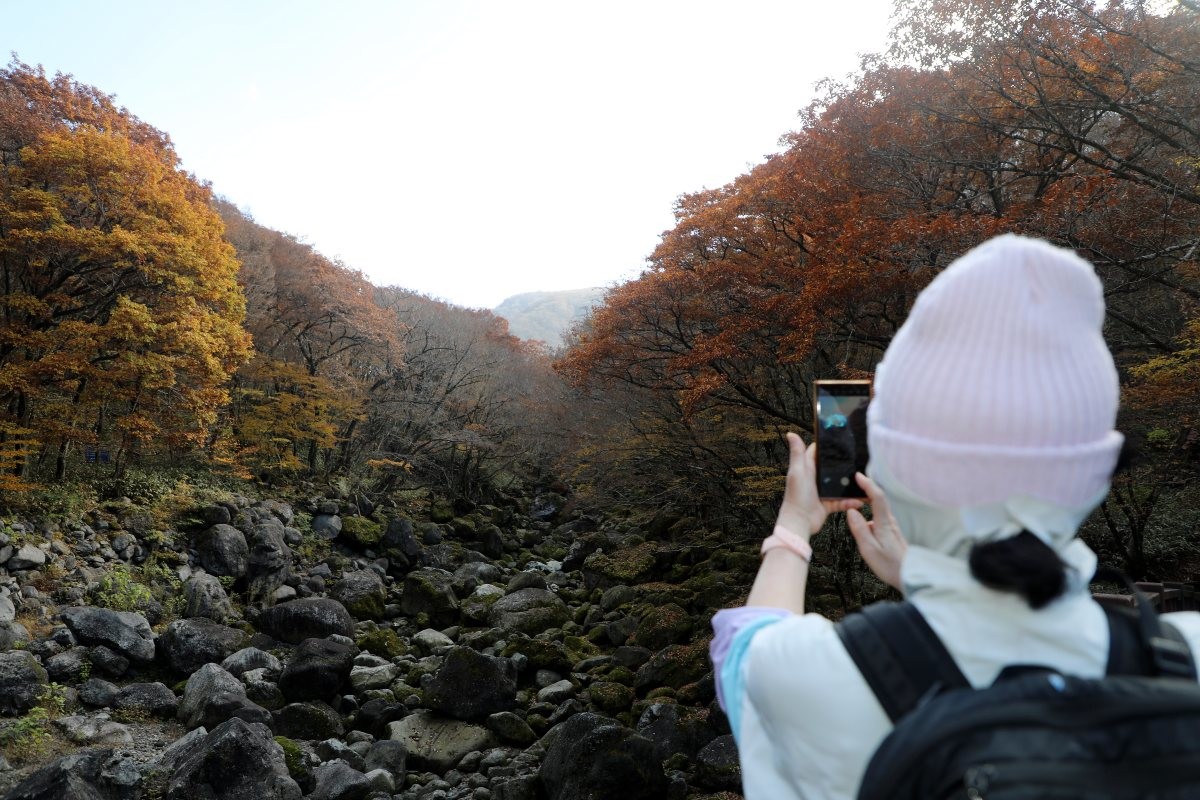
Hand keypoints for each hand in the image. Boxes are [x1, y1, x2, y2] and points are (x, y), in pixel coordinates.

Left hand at [775, 432, 863, 538]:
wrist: (800, 522)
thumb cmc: (796, 497)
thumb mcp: (797, 472)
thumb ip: (797, 454)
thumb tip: (791, 433)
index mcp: (806, 469)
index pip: (816, 453)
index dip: (826, 447)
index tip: (840, 441)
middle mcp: (814, 479)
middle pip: (831, 469)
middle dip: (843, 466)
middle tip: (859, 461)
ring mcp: (822, 492)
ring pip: (839, 486)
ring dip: (850, 485)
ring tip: (864, 482)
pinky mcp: (828, 504)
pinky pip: (842, 501)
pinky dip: (851, 501)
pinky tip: (861, 500)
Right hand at [846, 472, 907, 589]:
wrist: (909, 575)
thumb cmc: (889, 565)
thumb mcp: (869, 549)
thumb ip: (859, 529)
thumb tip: (851, 511)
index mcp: (883, 524)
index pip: (877, 497)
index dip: (868, 484)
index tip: (858, 476)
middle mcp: (889, 522)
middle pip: (879, 499)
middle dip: (867, 487)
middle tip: (855, 481)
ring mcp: (892, 527)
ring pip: (879, 508)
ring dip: (869, 498)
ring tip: (857, 495)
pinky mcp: (891, 533)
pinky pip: (880, 516)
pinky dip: (871, 510)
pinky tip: (865, 517)